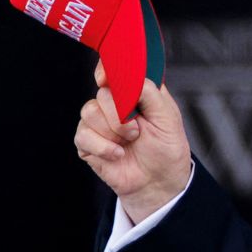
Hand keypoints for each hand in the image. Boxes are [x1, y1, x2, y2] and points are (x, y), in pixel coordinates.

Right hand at [74, 61, 192, 223]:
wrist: (158, 181)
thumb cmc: (166, 147)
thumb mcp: (168, 116)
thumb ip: (150, 92)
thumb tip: (131, 76)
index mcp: (135, 92)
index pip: (115, 71)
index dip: (106, 70)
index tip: (105, 78)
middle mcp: (114, 103)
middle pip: (103, 93)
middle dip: (119, 114)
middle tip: (136, 130)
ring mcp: (99, 122)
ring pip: (89, 112)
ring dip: (112, 131)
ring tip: (129, 142)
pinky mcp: (87, 142)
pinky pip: (83, 135)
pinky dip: (103, 147)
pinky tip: (118, 154)